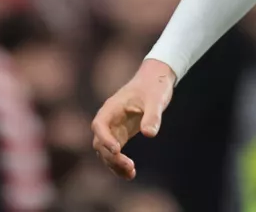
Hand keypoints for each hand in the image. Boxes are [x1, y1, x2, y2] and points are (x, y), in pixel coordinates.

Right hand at [90, 58, 175, 178]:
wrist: (155, 80)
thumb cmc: (153, 86)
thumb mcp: (156, 99)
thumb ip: (152, 115)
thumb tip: (149, 134)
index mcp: (112, 107)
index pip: (99, 125)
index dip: (105, 138)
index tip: (117, 150)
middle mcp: (109, 119)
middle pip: (100, 142)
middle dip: (111, 157)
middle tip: (130, 166)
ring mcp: (114, 128)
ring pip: (105, 151)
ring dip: (114, 164)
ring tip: (131, 174)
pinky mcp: (121, 134)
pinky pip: (114, 153)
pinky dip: (119, 164)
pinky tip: (131, 174)